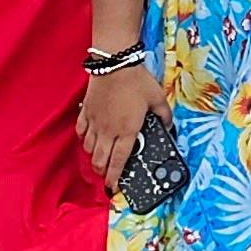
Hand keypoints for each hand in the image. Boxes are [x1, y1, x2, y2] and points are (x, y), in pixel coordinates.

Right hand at [74, 62, 169, 185]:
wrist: (115, 63)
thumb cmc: (136, 81)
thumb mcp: (158, 99)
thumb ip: (165, 116)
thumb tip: (170, 127)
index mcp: (127, 131)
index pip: (119, 162)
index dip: (115, 178)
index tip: (114, 187)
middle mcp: (108, 131)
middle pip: (99, 161)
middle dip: (102, 172)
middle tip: (107, 175)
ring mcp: (95, 123)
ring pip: (89, 149)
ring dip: (94, 157)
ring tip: (100, 158)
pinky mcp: (85, 113)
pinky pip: (81, 132)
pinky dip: (84, 140)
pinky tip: (89, 138)